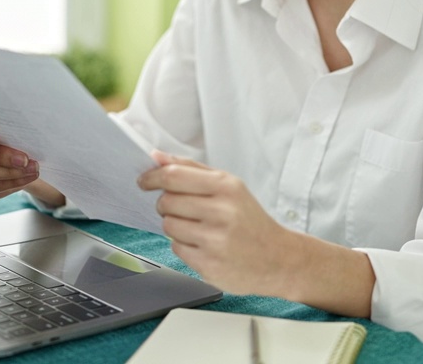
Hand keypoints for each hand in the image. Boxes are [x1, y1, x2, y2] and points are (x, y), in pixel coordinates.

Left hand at [137, 150, 292, 295]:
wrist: (278, 259)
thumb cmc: (250, 221)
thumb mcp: (230, 187)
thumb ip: (192, 170)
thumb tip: (157, 157)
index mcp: (226, 187)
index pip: (174, 176)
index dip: (152, 177)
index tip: (144, 181)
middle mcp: (222, 212)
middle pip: (166, 201)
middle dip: (166, 205)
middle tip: (181, 209)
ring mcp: (215, 241)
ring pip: (168, 226)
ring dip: (175, 226)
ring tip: (197, 228)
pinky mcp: (208, 265)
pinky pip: (176, 249)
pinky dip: (184, 246)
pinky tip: (203, 245)